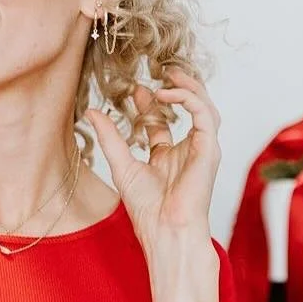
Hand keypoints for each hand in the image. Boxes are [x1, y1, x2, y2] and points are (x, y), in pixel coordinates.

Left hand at [85, 68, 219, 259]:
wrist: (166, 231)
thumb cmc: (148, 209)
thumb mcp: (121, 165)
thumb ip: (110, 138)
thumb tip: (92, 112)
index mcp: (169, 156)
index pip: (163, 120)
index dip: (150, 101)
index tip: (135, 88)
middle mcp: (188, 150)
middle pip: (189, 108)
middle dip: (178, 86)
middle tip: (161, 69)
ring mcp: (202, 149)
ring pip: (204, 106)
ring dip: (189, 87)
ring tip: (170, 74)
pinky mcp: (210, 149)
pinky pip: (206, 114)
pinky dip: (189, 99)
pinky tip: (166, 94)